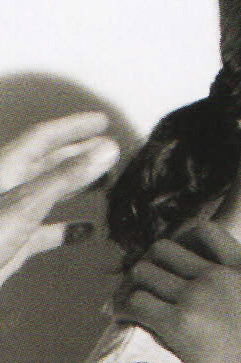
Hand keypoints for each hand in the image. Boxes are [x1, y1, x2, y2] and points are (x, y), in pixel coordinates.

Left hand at [0, 112, 118, 284]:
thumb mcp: (29, 202)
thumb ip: (67, 176)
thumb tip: (108, 149)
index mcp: (6, 169)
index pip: (43, 137)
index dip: (73, 127)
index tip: (102, 121)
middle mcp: (8, 187)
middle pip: (47, 162)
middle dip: (77, 153)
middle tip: (108, 148)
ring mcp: (11, 214)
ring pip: (48, 193)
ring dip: (75, 186)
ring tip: (104, 182)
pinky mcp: (14, 241)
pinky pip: (46, 230)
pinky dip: (67, 229)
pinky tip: (86, 231)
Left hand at [114, 219, 240, 362]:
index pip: (207, 232)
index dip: (184, 241)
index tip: (176, 259)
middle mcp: (221, 277)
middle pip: (166, 248)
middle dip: (151, 263)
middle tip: (145, 283)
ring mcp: (198, 298)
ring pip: (144, 271)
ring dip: (131, 284)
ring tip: (126, 300)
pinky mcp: (179, 325)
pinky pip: (134, 302)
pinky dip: (121, 306)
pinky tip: (117, 316)